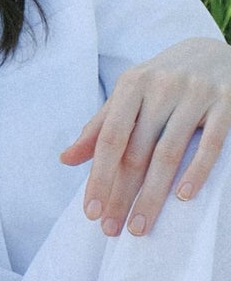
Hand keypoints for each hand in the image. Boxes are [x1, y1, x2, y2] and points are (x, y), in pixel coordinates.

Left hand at [61, 35, 230, 235]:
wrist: (216, 50)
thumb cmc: (163, 80)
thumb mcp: (129, 94)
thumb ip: (100, 127)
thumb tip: (66, 160)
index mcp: (132, 84)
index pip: (109, 139)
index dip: (98, 177)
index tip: (90, 212)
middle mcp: (162, 86)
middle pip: (136, 152)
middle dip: (122, 195)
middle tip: (112, 229)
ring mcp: (196, 93)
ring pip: (168, 153)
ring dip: (153, 195)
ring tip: (140, 225)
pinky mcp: (226, 101)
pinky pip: (210, 143)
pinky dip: (196, 171)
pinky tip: (183, 198)